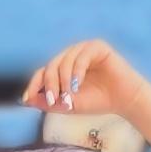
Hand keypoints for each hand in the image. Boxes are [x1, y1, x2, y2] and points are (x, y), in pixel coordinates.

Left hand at [21, 40, 148, 118]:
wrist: (124, 100)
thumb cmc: (98, 101)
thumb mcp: (69, 105)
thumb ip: (49, 102)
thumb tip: (26, 100)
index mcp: (63, 67)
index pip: (42, 72)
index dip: (33, 84)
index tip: (27, 99)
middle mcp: (71, 56)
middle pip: (51, 65)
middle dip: (49, 84)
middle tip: (52, 101)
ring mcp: (83, 49)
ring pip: (64, 60)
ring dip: (63, 80)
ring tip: (68, 96)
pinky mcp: (97, 46)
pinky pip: (81, 56)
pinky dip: (76, 72)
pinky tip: (77, 86)